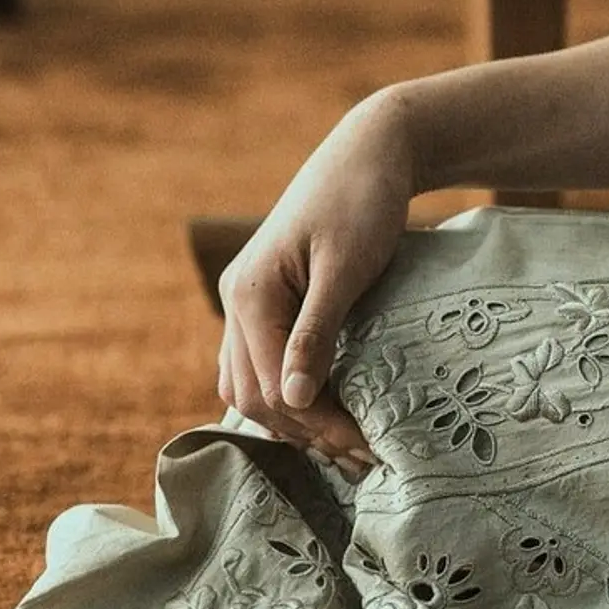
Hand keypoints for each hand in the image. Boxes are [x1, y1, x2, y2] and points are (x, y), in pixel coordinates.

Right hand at [216, 91, 411, 471]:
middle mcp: (237, 300)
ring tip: (348, 448)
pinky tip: (326, 412)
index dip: (316, 425)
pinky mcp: (268, 300)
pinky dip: (289, 394)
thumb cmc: (363, 200)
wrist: (371, 150)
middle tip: (364, 457)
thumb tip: (291, 400)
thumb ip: (315, 332)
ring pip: (250, 384)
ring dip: (294, 422)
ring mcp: (248, 300)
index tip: (367, 447)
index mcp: (249, 293)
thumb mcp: (345, 267)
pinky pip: (263, 362)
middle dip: (306, 432)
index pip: (269, 387)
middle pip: (253, 395)